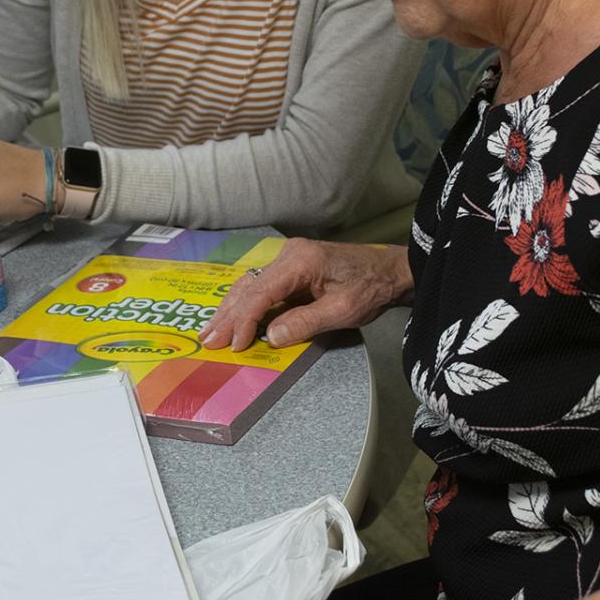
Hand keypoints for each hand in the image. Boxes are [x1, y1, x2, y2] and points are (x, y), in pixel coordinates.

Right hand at [200, 238, 412, 351]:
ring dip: (231, 309)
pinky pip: (261, 285)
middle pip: (248, 287)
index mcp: (300, 261)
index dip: (244, 321)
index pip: (261, 293)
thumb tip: (269, 337)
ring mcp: (289, 258)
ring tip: (211, 332)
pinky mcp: (293, 266)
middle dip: (227, 316)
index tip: (234, 344)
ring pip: (250, 285)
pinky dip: (245, 303)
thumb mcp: (342, 310)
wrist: (392, 270)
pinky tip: (231, 317)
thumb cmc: (371, 288)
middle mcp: (288, 254)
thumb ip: (305, 323)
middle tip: (207, 341)